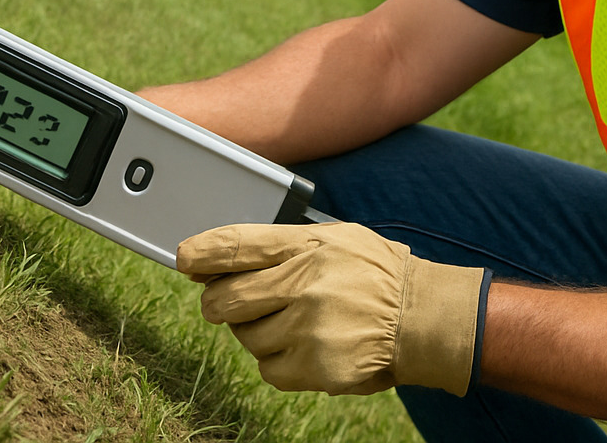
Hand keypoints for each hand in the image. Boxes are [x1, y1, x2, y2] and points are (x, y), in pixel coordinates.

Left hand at [177, 222, 484, 396]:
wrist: (422, 318)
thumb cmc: (376, 275)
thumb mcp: (337, 239)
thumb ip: (286, 244)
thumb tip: (227, 256)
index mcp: (308, 245)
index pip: (236, 245)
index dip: (201, 252)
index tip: (184, 258)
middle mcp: (304, 283)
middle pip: (224, 299)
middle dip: (219, 302)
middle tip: (232, 302)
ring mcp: (307, 327)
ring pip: (245, 336)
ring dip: (258, 331)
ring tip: (292, 321)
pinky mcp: (313, 366)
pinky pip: (267, 368)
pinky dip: (278, 360)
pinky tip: (305, 345)